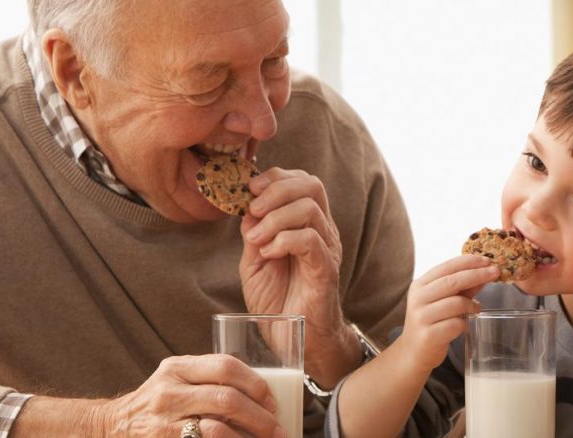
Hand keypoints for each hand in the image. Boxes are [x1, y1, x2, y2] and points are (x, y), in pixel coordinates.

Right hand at [96, 355, 283, 437]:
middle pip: (228, 399)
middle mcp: (169, 391)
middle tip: (277, 430)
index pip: (226, 366)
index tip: (272, 401)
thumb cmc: (157, 402)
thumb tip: (262, 397)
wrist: (113, 426)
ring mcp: (165, 421)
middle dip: (260, 418)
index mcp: (178, 367)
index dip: (256, 384)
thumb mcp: (176, 379)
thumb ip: (208, 378)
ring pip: (219, 429)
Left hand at [239, 168, 344, 365]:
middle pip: (311, 185)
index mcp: (307, 224)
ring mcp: (326, 249)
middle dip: (276, 189)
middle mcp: (322, 231)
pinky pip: (310, 240)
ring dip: (275, 218)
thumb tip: (246, 208)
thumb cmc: (277, 302)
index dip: (275, 177)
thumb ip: (253, 233)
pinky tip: (269, 253)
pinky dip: (283, 240)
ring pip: (309, 209)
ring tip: (256, 239)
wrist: (293, 340)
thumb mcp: (254, 262)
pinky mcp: (326, 270)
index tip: (249, 189)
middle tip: (253, 208)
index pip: (302, 181)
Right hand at [398, 255, 497, 371]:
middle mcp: (418, 299)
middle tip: (495, 272)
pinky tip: (463, 326)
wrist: (414, 352)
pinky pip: (456, 324)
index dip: (469, 261)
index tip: (488, 260)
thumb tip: (485, 273)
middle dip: (477, 275)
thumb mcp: (443, 301)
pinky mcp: (429, 335)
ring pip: (456, 303)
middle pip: (452, 282)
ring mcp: (422, 317)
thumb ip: (463, 288)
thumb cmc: (432, 323)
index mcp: (420, 285)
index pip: (447, 267)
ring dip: (472, 305)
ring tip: (475, 309)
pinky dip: (465, 324)